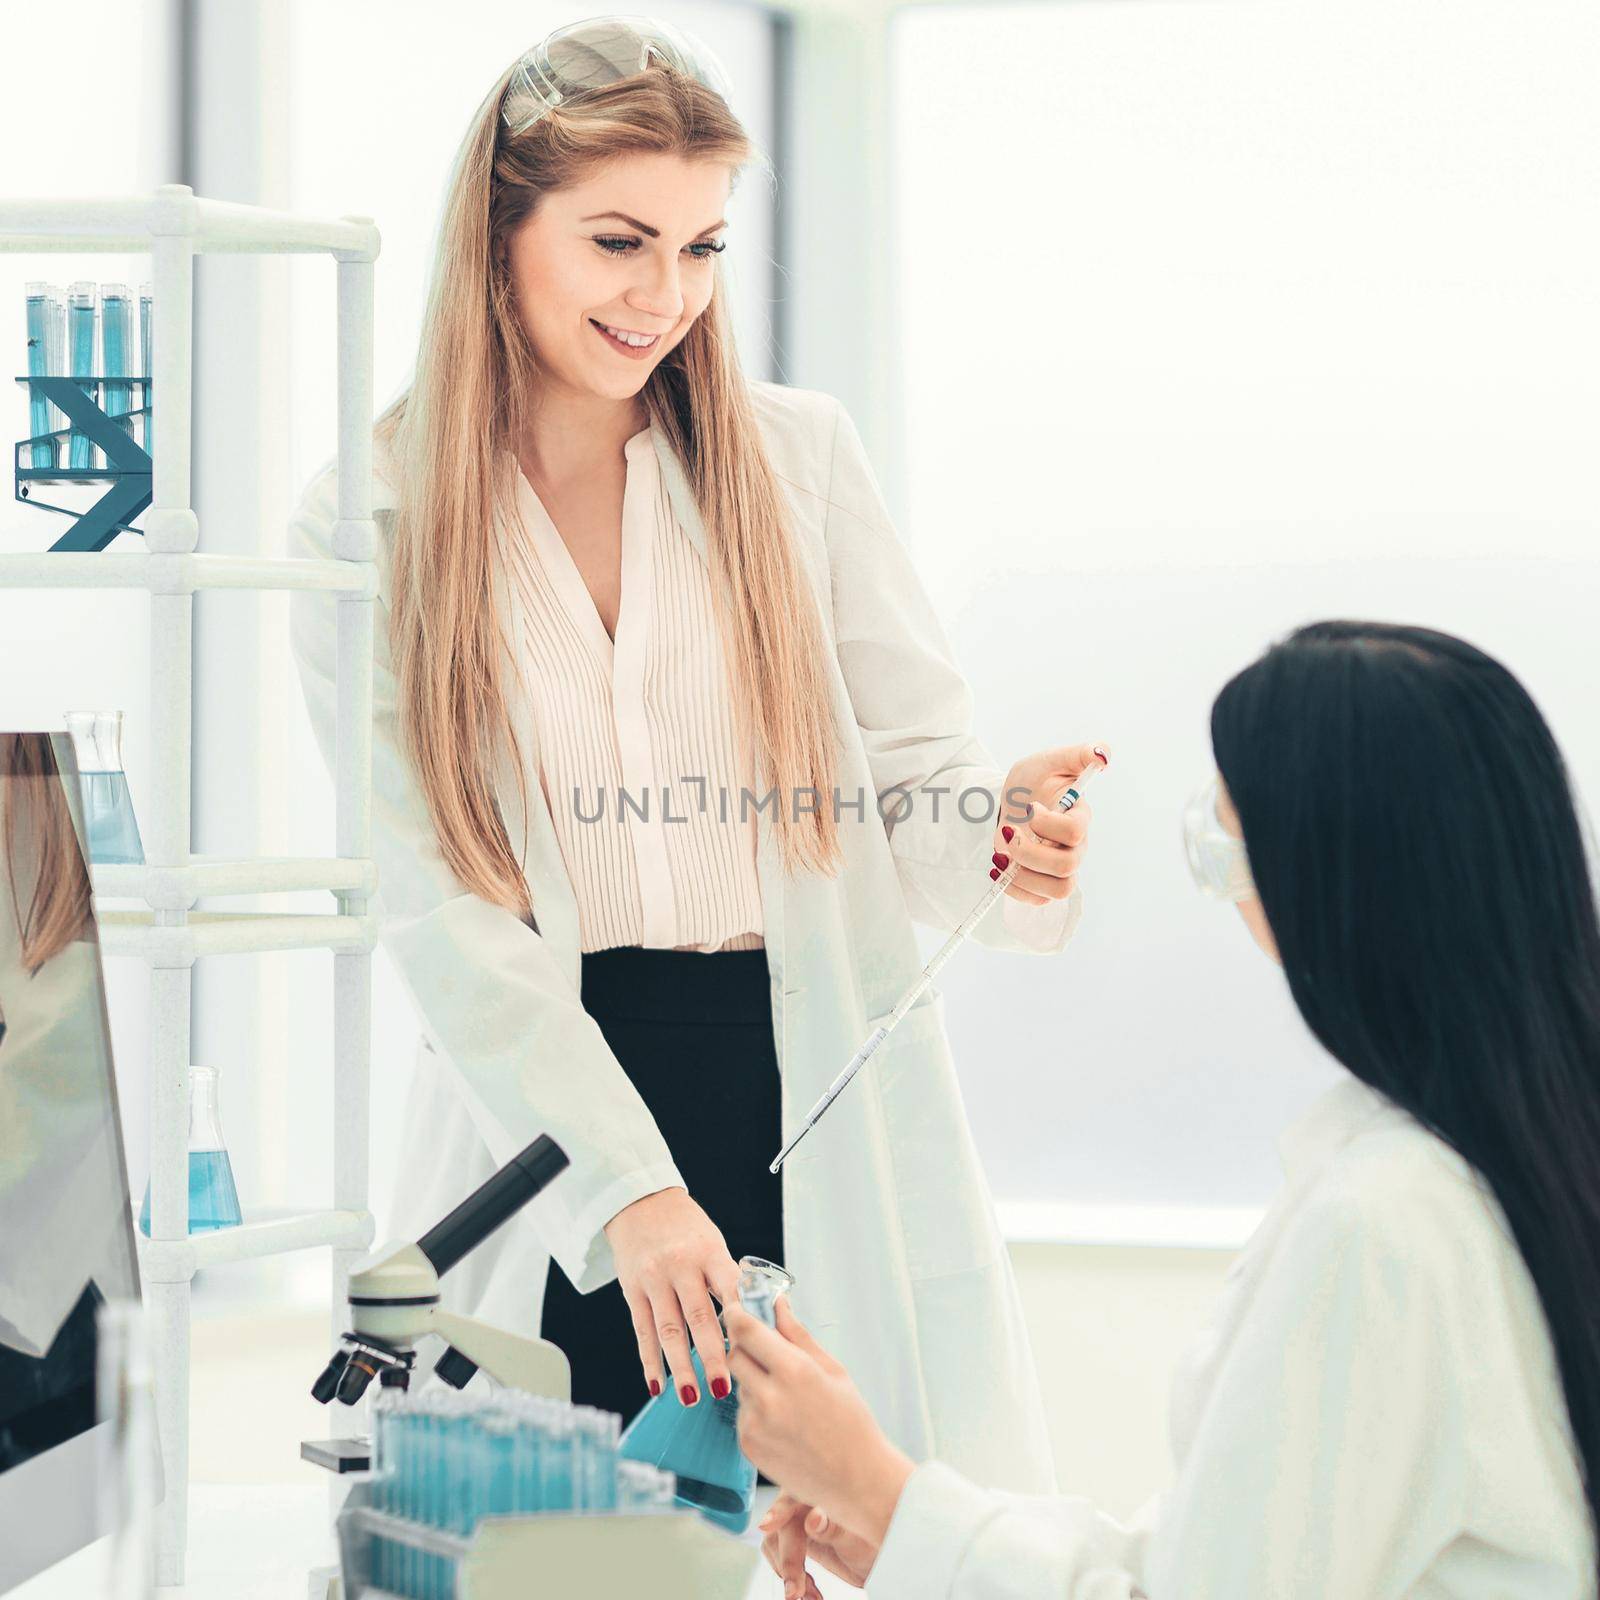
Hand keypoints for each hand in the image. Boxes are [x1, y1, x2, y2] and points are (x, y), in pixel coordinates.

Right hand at [604, 1188, 740, 1406]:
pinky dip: (650, 1361)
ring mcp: (653, 1278)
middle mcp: (680, 1265)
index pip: (730, 1290)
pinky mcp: (632, 1289)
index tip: (755, 1349)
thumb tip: (755, 1316)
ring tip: (691, 1397)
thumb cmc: (684, 1225)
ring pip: (668, 1330)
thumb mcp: (713, 1241)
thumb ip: (728, 1278)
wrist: (639, 1200)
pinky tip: (657, 1385)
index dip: (742, 1321)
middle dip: (712, 1356)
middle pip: (699, 1318)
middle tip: (724, 1388)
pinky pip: (642, 1331)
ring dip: (680, 1368)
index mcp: (709, 1252)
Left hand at [727, 1298, 913, 1553]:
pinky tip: (784, 1423)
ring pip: (740, 1385)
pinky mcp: (748, 1446)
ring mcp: (755, 1424)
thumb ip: (797, 1333)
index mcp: (794, 1370)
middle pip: (734, 1355)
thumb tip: (778, 1302)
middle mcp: (769, 1396)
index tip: (736, 1308)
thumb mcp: (831, 1369)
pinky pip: (742, 1414)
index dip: (736, 1314)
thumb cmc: (852, 1420)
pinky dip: (756, 1411)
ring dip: (754, 1382)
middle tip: (765, 1352)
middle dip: (745, 1348)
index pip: (745, 1329)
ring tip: (787, 1399)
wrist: (857, 1480)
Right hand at [759, 1492, 879, 1596]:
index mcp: (819, 1490)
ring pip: (775, 1544)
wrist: (877, 1557)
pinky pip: (780, 1558)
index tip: (767, 1525)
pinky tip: (809, 1593)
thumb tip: (813, 1519)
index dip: (780, 1509)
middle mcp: (804, 1499)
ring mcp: (797, 1519)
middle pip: (782, 1528)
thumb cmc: (873, 1541)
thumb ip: (834, 1528)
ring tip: (806, 1596)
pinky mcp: (795, 1539)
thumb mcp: (857, 1539)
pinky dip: (791, 1579)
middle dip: (787, 1562)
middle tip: (795, 1593)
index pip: (794, 1497)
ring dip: (787, 1574)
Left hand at [991, 741, 1108, 905]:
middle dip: (1029, 852)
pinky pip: (1038, 900)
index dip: (1047, 824)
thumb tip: (1104, 755)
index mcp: (1079, 818)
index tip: (1029, 807)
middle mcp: (1074, 846)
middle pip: (1067, 866)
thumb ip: (1078, 754)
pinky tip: (999, 868)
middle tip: (1008, 833)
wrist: (1010, 801)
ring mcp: (1059, 867)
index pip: (1074, 831)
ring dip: (1024, 875)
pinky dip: (1015, 889)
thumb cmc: (1034, 781)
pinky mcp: (1042, 882)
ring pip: (1058, 890)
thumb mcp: (1051, 760)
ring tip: (1002, 856)